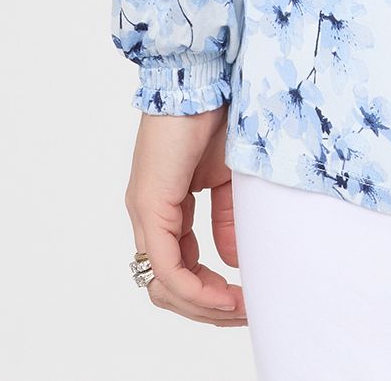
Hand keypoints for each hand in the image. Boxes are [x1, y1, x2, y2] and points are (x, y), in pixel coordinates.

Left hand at [124, 105, 245, 326]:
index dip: (211, 292)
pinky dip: (195, 288)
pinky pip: (166, 266)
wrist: (202, 78)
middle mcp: (149, 216)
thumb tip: (232, 261)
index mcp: (167, 208)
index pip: (180, 270)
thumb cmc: (216, 114)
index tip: (245, 300)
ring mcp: (146, 212)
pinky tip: (224, 294)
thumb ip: (227, 219)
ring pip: (163, 285)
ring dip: (202, 306)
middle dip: (208, 309)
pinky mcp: (150, 204)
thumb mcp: (229, 177)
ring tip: (239, 308)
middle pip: (168, 287)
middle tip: (244, 313)